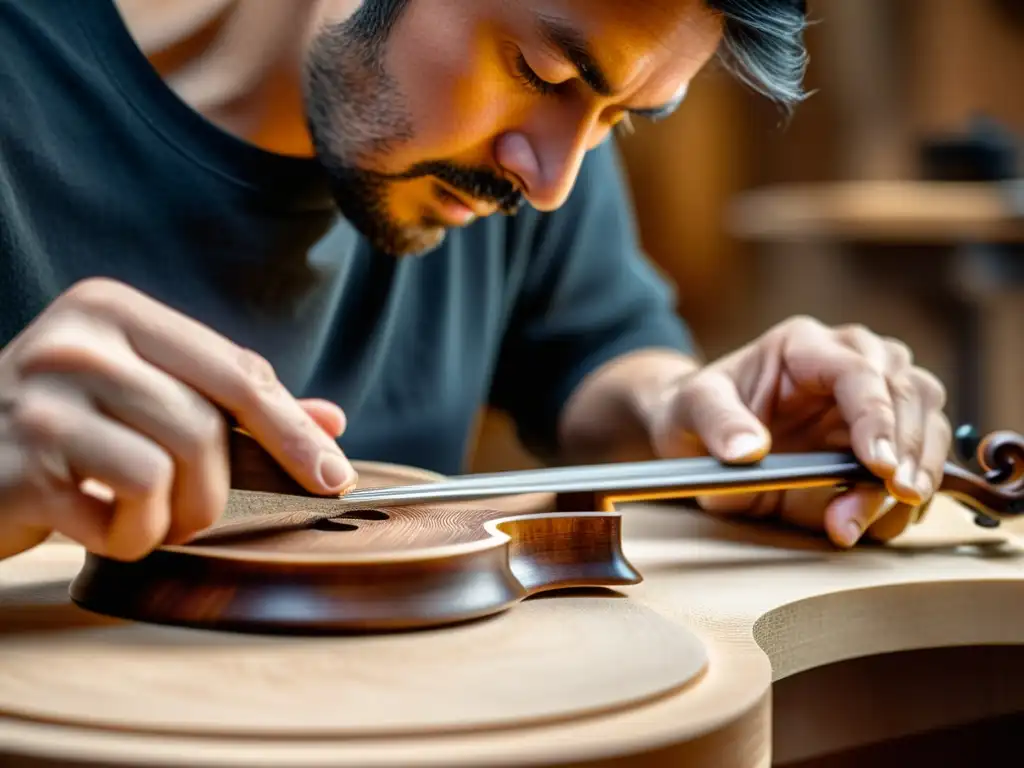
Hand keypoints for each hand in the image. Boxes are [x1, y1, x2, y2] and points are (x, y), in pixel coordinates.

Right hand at [0, 278, 356, 561]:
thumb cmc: (65, 435)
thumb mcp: (147, 402)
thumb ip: (233, 407)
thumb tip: (331, 422)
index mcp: (116, 312)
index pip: (237, 371)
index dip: (292, 431)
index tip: (333, 476)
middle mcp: (78, 340)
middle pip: (208, 426)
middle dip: (218, 490)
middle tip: (193, 512)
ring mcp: (42, 395)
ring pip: (173, 468)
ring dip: (172, 517)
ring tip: (138, 517)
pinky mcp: (23, 457)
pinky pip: (125, 508)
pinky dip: (128, 536)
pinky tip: (96, 526)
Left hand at [645, 316, 950, 547]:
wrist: (696, 434)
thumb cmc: (694, 411)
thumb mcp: (690, 409)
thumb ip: (717, 424)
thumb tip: (748, 452)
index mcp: (804, 346)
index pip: (859, 370)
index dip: (876, 416)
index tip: (877, 464)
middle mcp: (849, 362)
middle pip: (909, 392)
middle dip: (909, 447)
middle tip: (897, 493)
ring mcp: (871, 400)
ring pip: (927, 423)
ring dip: (919, 471)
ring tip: (887, 514)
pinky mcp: (878, 441)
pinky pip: (914, 464)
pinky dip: (907, 497)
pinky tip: (880, 523)